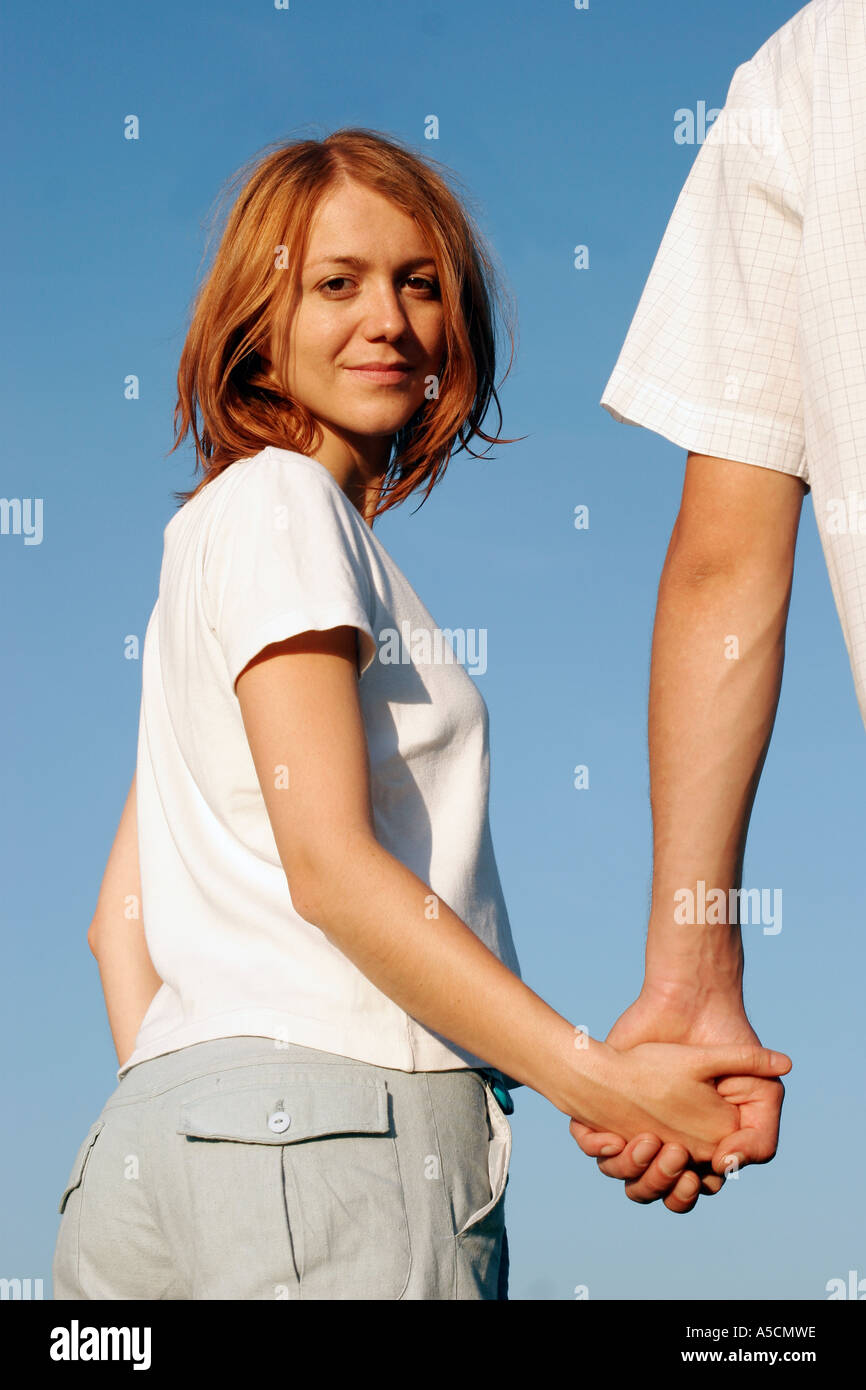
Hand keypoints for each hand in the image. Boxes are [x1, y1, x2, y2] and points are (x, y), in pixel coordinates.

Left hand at [569, 990, 788, 1212]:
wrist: (690, 1003)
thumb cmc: (727, 1048)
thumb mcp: (762, 1092)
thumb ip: (760, 1136)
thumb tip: (728, 1166)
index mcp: (698, 1145)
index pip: (688, 1190)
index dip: (687, 1189)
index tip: (693, 1166)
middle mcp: (664, 1140)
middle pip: (655, 1190)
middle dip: (661, 1184)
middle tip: (673, 1153)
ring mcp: (633, 1124)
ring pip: (624, 1175)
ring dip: (633, 1170)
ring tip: (648, 1141)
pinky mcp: (606, 1102)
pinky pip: (592, 1144)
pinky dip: (598, 1147)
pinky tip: (612, 1135)